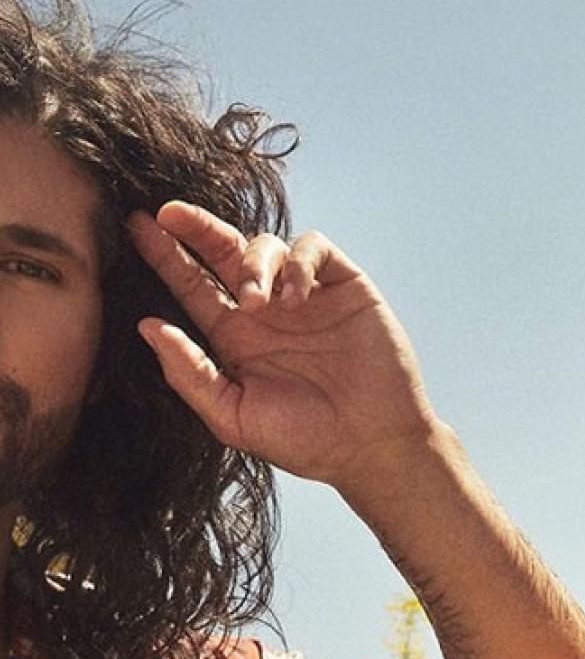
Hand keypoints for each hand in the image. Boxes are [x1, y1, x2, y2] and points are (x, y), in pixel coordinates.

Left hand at [129, 202, 436, 501]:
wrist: (374, 445)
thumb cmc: (306, 441)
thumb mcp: (234, 418)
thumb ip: (191, 375)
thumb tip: (148, 326)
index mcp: (237, 339)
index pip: (194, 286)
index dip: (166, 257)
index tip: (136, 229)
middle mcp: (268, 311)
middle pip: (224, 253)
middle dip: (195, 228)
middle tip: (169, 214)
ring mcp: (307, 297)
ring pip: (266, 245)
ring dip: (253, 261)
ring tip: (256, 299)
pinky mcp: (346, 288)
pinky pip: (314, 250)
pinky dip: (299, 262)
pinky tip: (295, 296)